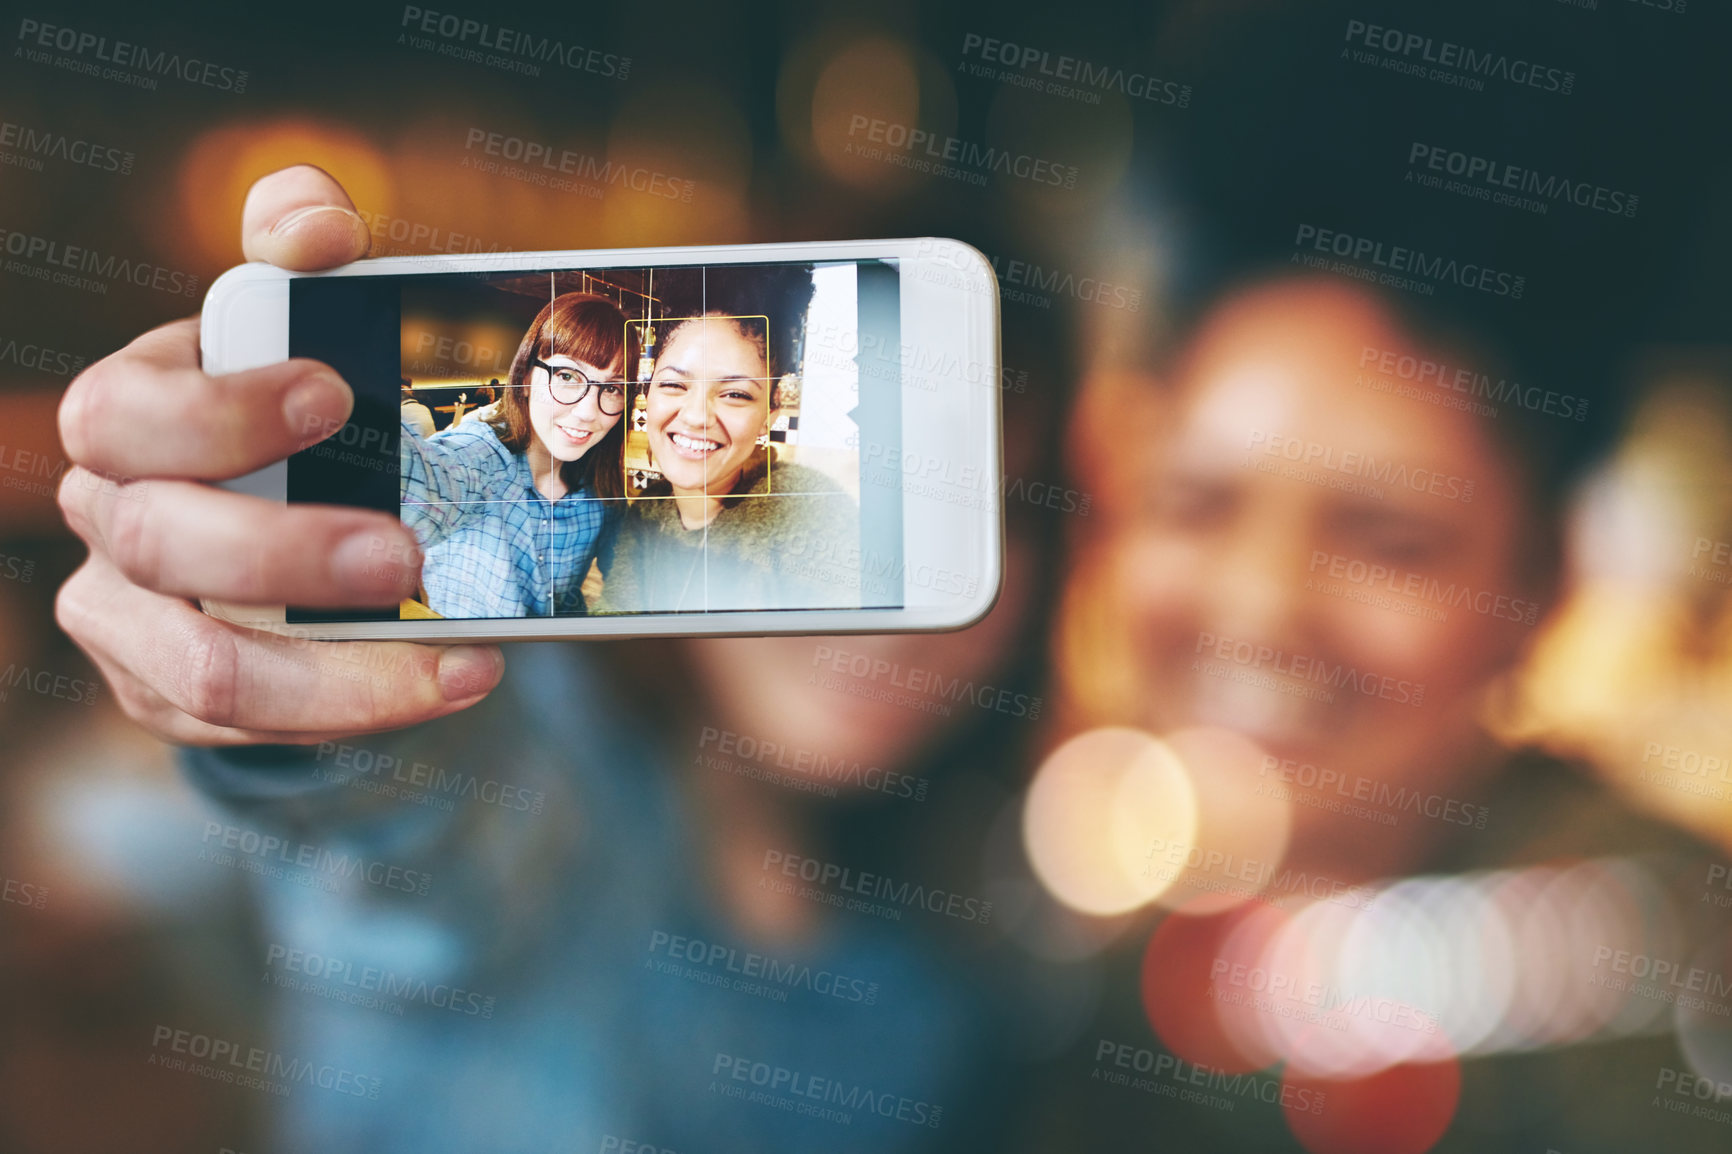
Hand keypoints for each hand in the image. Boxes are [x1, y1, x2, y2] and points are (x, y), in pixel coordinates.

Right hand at [55, 165, 503, 744]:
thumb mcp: (295, 322)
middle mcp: (111, 520)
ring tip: (460, 652)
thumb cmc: (284, 405)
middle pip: (163, 545)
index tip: (334, 392)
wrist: (263, 509)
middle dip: (289, 552)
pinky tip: (449, 679)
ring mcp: (130, 622)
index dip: (222, 409)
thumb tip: (315, 216)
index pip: (129, 414)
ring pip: (206, 673)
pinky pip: (250, 732)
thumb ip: (300, 256)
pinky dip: (358, 708)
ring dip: (337, 671)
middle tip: (408, 551)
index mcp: (125, 417)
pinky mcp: (170, 698)